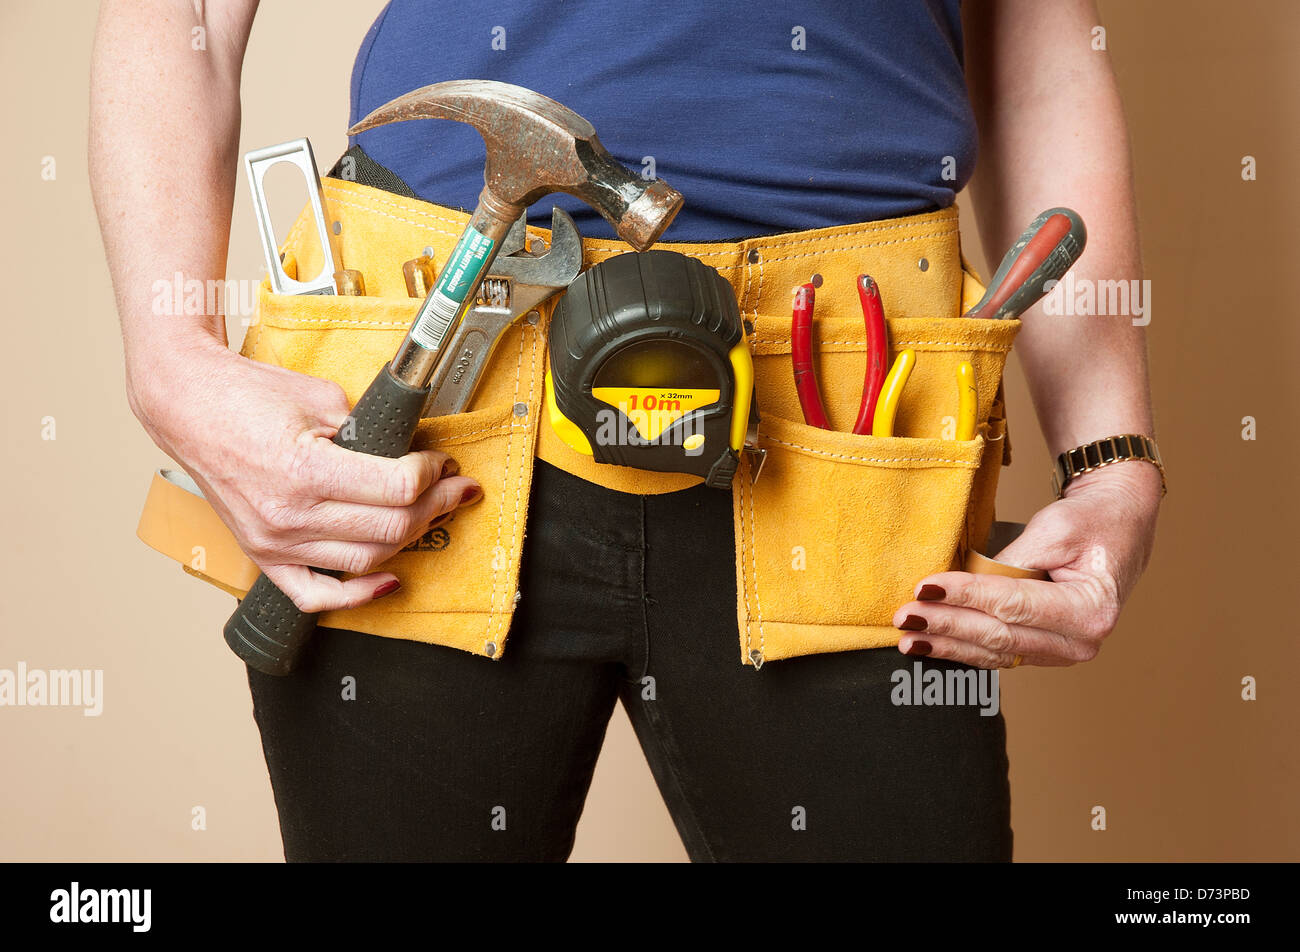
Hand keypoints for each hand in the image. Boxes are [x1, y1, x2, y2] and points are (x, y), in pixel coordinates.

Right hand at [129, 338, 481, 612]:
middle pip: (390, 528)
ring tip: (429, 516)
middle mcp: (290, 515)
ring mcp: (275, 542)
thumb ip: (367, 430)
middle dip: (435, 506)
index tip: (444, 465)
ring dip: (408, 540)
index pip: (397, 488)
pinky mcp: (263, 555)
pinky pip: (314, 595)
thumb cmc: (246, 395)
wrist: (187, 407)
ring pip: (365, 561)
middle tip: (455, 489)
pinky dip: (356, 595)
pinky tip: (387, 579)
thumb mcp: (320, 397)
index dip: (433, 476)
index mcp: (305, 470)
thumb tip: (410, 452)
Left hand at [892, 462, 1161, 667]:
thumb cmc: (1092, 520)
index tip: (926, 587)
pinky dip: (962, 649)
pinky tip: (931, 646)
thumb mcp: (1054, 529)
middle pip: (999, 635)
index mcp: (1090, 609)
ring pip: (994, 651)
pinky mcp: (1045, 648)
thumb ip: (1012, 561)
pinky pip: (998, 652)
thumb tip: (965, 582)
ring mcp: (1063, 650)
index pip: (1012, 605)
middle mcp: (1080, 641)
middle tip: (905, 617)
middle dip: (947, 625)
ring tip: (908, 639)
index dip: (965, 596)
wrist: (1118, 522)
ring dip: (948, 645)